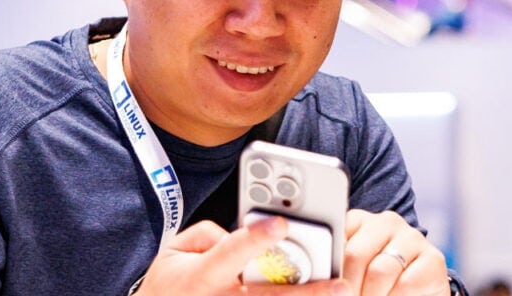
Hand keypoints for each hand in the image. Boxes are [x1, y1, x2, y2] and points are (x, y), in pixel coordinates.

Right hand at [138, 216, 346, 294]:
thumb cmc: (168, 286)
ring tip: (343, 295)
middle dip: (308, 289)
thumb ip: (207, 235)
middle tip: (341, 283)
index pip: (232, 252)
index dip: (256, 237)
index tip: (281, 223)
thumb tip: (242, 231)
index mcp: (203, 275)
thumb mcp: (174, 253)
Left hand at [340, 210, 449, 295]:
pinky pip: (405, 284)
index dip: (331, 270)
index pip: (336, 237)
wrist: (418, 295)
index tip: (333, 286)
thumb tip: (329, 286)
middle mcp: (386, 222)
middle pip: (355, 254)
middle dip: (350, 287)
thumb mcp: (350, 277)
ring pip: (379, 271)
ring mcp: (412, 238)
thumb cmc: (375, 287)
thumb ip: (335, 275)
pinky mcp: (433, 258)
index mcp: (359, 222)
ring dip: (372, 295)